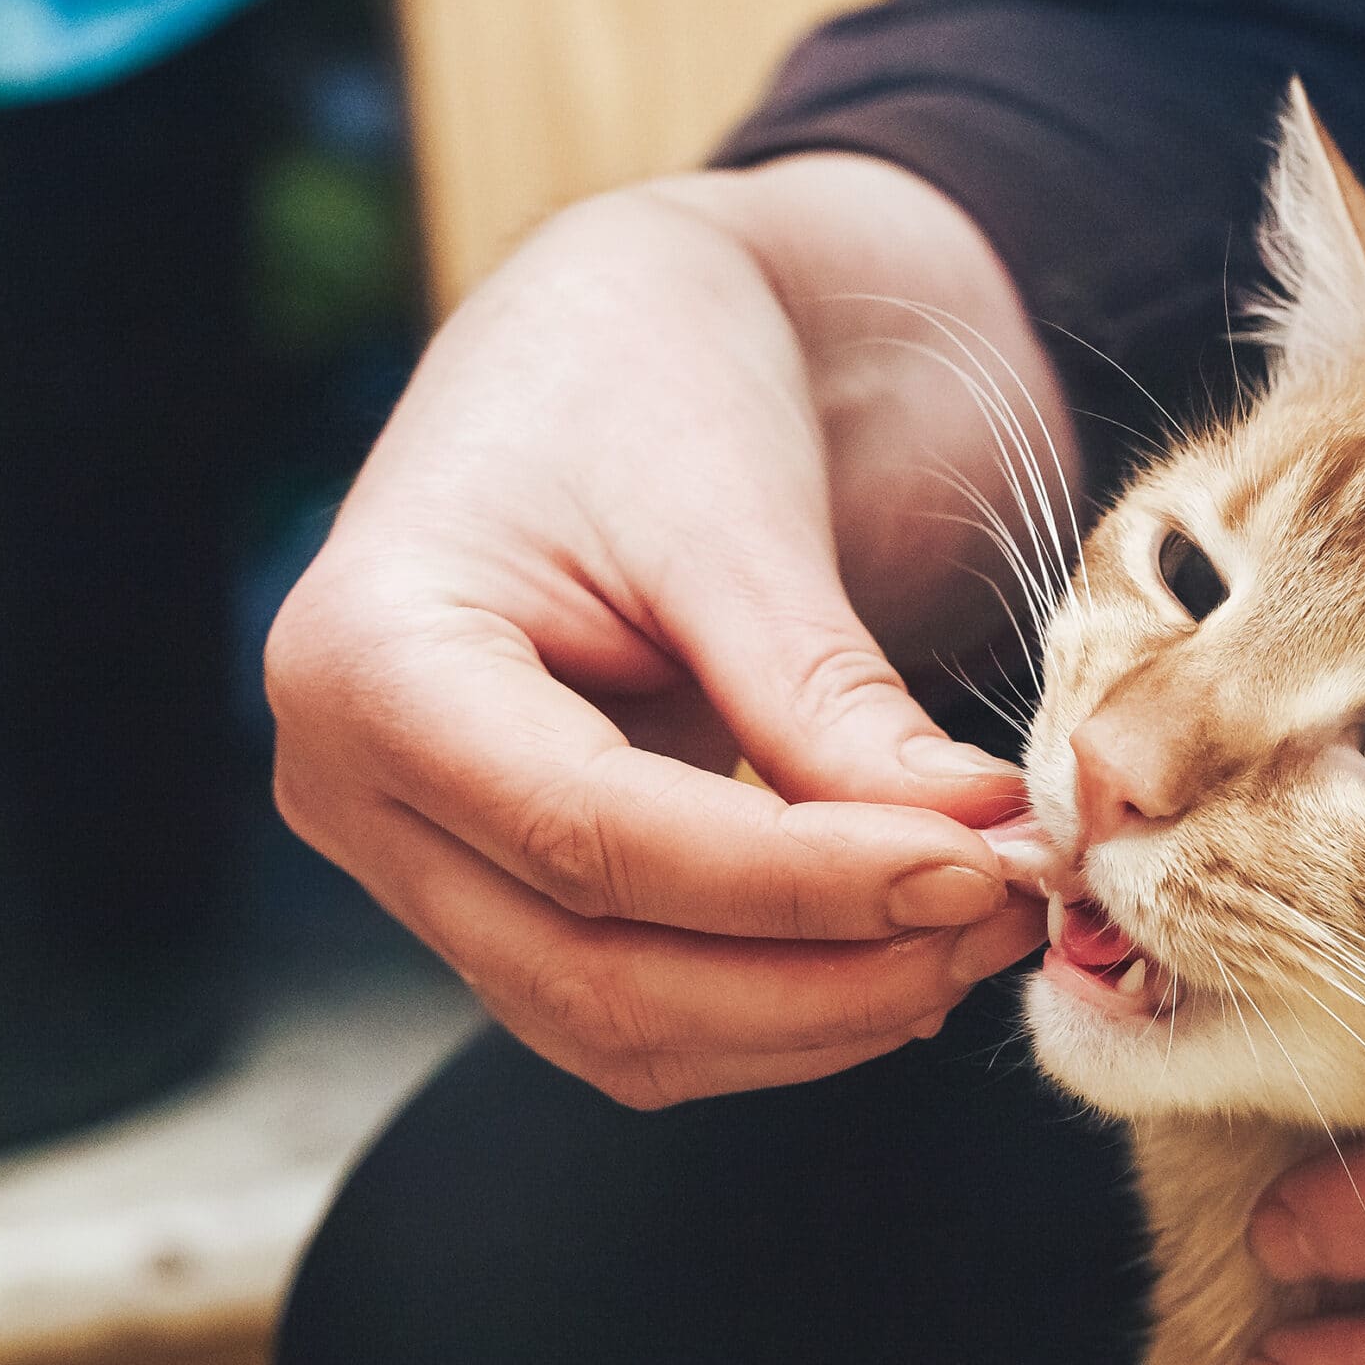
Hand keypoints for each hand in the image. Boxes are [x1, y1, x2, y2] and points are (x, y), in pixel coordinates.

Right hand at [268, 155, 1075, 1105]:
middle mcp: (355, 787)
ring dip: (820, 1014)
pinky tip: (910, 950)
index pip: (594, 835)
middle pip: (595, 972)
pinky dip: (786, 1008)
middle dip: (826, 977)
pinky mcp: (505, 894)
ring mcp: (418, 859)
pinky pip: (639, 1009)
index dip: (803, 883)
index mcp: (369, 659)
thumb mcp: (740, 518)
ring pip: (619, 1027)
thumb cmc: (659, 379)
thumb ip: (828, 697)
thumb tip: (973, 849)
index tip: (979, 866)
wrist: (626, 337)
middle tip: (1009, 917)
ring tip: (985, 929)